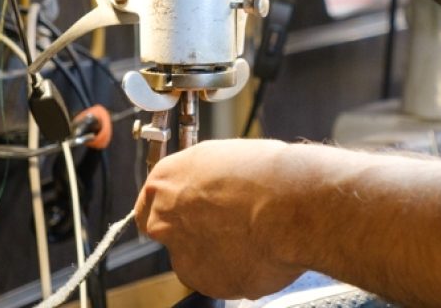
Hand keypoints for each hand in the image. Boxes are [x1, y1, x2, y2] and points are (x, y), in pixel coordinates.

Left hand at [135, 139, 304, 298]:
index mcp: (165, 182)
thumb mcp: (226, 155)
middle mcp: (166, 222)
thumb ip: (205, 177)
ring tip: (251, 231)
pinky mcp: (210, 285)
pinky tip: (259, 247)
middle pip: (168, 232)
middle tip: (226, 218)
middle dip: (192, 229)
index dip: (176, 204)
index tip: (194, 204)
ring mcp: (185, 258)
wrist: (290, 205)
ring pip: (195, 258)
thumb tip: (211, 185)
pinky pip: (220, 276)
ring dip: (215, 250)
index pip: (150, 201)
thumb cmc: (266, 172)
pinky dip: (236, 267)